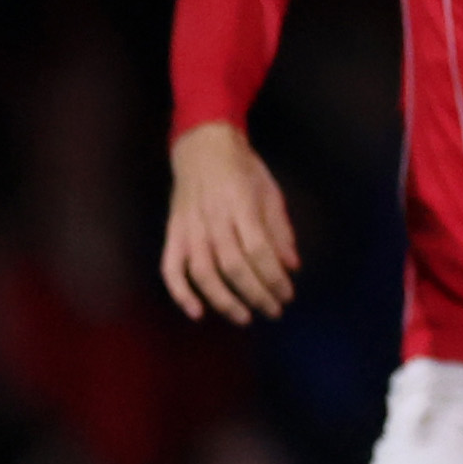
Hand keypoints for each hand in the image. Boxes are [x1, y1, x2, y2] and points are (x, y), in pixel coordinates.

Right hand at [163, 121, 298, 322]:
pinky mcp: (172, 233)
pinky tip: (197, 312)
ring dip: (224, 300)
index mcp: (241, 206)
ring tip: (244, 317)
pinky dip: (180, 292)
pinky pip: (171, 268)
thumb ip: (280, 230)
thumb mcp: (270, 191)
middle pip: (234, 267)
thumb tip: (292, 266)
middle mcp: (212, 220)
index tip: (288, 295)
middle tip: (274, 310)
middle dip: (256, 294)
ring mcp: (189, 228)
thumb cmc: (242, 169)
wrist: (201, 147)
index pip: (259, 252)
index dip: (274, 278)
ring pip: (203, 273)